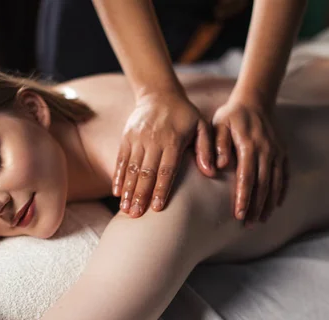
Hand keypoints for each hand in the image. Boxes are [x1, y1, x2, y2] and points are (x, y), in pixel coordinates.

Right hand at [113, 90, 215, 217]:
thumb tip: (211, 171)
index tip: (157, 208)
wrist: (158, 94)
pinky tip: (117, 192)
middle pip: (146, 172)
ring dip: (128, 190)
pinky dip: (118, 176)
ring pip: (132, 168)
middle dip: (141, 195)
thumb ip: (206, 148)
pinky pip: (121, 159)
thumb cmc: (184, 115)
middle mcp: (153, 140)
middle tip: (137, 215)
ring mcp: (137, 139)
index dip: (161, 189)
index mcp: (172, 140)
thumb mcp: (201, 126)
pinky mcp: (126, 137)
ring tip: (126, 209)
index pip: (166, 169)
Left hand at [212, 98, 288, 223]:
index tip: (239, 214)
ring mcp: (277, 152)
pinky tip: (276, 206)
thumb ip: (218, 144)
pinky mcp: (283, 153)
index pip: (247, 177)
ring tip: (261, 221)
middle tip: (248, 225)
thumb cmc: (232, 115)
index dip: (243, 197)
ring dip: (269, 204)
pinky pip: (285, 176)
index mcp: (249, 145)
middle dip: (256, 207)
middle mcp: (267, 151)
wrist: (255, 100)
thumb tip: (220, 166)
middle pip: (262, 185)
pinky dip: (282, 192)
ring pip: (275, 183)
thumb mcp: (219, 124)